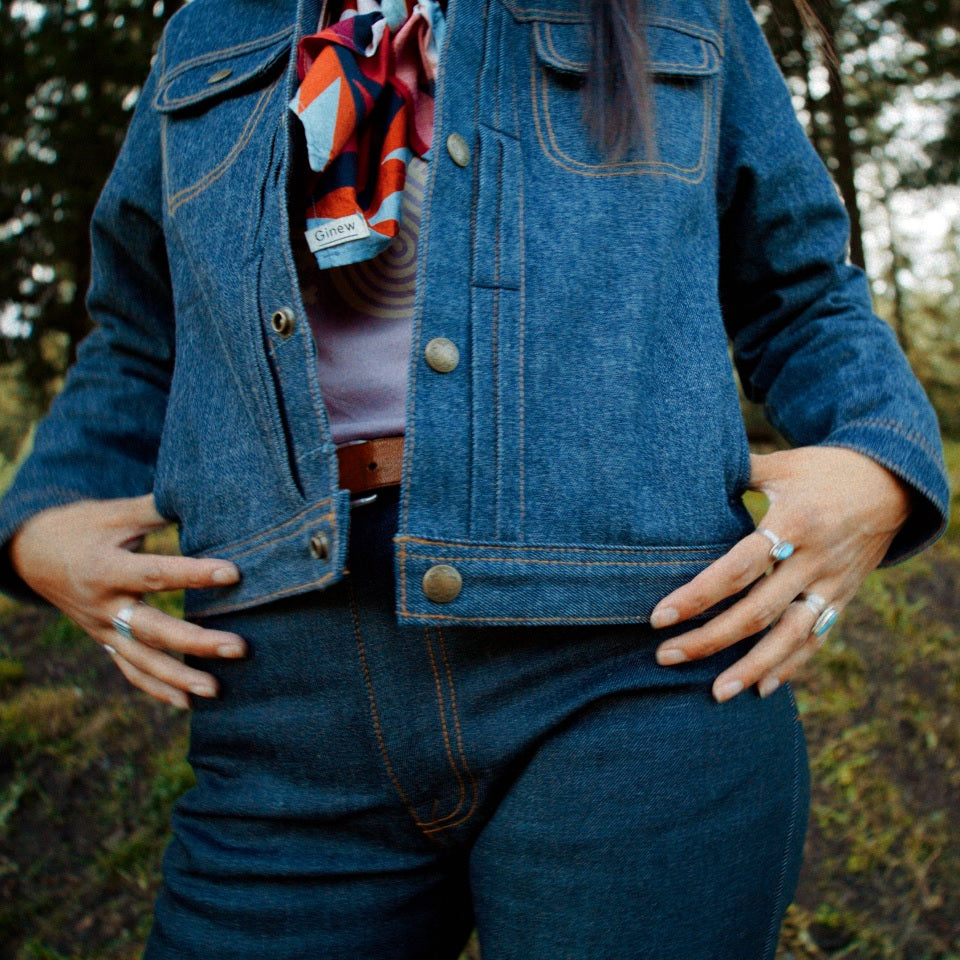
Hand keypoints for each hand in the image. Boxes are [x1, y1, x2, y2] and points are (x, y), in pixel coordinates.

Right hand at [9, 494, 245, 708]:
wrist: (30, 554)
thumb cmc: (81, 527)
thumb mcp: (114, 513)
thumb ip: (158, 508)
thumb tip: (202, 490)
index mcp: (106, 569)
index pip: (157, 574)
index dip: (195, 574)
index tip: (234, 573)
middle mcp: (103, 606)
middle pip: (154, 629)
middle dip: (197, 642)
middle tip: (239, 648)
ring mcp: (102, 629)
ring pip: (142, 660)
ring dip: (179, 678)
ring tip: (217, 688)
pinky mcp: (104, 641)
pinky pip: (130, 671)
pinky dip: (157, 689)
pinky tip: (188, 703)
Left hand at [650, 447, 912, 701]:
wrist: (894, 484)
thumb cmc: (823, 471)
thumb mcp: (781, 465)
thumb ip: (735, 472)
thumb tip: (685, 470)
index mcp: (793, 523)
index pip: (737, 568)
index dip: (699, 595)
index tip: (660, 616)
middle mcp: (813, 559)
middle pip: (757, 611)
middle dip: (710, 639)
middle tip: (665, 656)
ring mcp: (832, 583)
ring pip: (789, 636)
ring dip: (751, 667)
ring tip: (716, 693)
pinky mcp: (844, 598)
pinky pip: (817, 639)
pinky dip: (791, 666)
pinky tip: (762, 689)